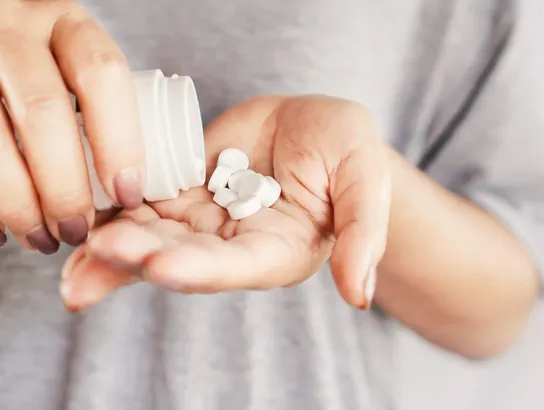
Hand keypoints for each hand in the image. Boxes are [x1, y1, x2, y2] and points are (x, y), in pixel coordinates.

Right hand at [0, 1, 144, 253]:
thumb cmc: (44, 62)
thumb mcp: (74, 61)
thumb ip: (99, 105)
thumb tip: (129, 193)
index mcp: (66, 24)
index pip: (102, 76)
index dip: (120, 141)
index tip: (129, 194)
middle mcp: (13, 30)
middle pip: (44, 112)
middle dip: (65, 185)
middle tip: (78, 229)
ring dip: (18, 203)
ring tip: (41, 239)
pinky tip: (2, 229)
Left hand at [60, 95, 390, 309]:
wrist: (313, 125)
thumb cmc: (348, 152)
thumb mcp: (366, 182)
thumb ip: (363, 235)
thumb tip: (359, 295)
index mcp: (280, 251)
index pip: (237, 266)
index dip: (199, 268)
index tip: (161, 265)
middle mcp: (236, 246)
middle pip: (184, 257)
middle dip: (141, 256)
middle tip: (101, 249)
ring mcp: (206, 221)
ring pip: (155, 238)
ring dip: (115, 244)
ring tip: (77, 248)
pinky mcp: (183, 194)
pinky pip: (143, 207)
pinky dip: (112, 214)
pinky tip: (83, 217)